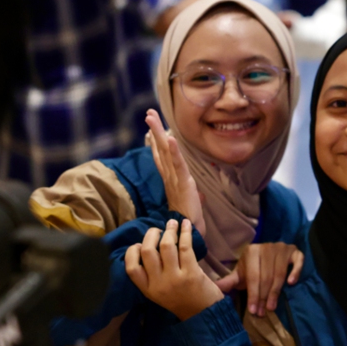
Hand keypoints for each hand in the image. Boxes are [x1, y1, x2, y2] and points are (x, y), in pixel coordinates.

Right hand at [125, 219, 223, 319]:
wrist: (204, 315)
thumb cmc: (182, 300)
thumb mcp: (160, 293)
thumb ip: (153, 276)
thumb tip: (147, 247)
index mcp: (148, 290)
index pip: (131, 268)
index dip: (132, 252)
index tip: (138, 244)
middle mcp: (159, 284)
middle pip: (147, 252)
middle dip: (151, 235)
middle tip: (157, 230)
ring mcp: (175, 278)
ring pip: (166, 246)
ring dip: (169, 230)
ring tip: (172, 223)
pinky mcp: (191, 273)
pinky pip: (185, 247)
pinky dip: (185, 232)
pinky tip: (186, 224)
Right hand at [145, 109, 205, 234]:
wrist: (189, 232)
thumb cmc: (189, 218)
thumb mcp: (192, 201)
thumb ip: (191, 195)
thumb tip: (197, 193)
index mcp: (170, 179)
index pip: (161, 156)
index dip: (155, 140)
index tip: (150, 126)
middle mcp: (169, 177)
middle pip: (159, 149)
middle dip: (154, 131)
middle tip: (148, 113)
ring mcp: (175, 179)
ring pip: (165, 152)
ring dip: (158, 134)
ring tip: (151, 118)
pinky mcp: (183, 182)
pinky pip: (177, 164)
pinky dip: (173, 151)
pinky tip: (169, 139)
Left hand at [215, 242, 304, 315]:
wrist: (267, 257)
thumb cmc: (253, 270)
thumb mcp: (240, 275)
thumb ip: (228, 282)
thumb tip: (213, 289)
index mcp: (252, 251)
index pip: (253, 276)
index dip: (253, 295)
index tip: (253, 310)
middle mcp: (267, 247)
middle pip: (267, 276)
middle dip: (264, 296)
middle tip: (263, 312)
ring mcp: (282, 248)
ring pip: (280, 273)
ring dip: (276, 292)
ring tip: (272, 306)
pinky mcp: (295, 251)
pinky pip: (298, 261)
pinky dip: (295, 272)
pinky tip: (291, 283)